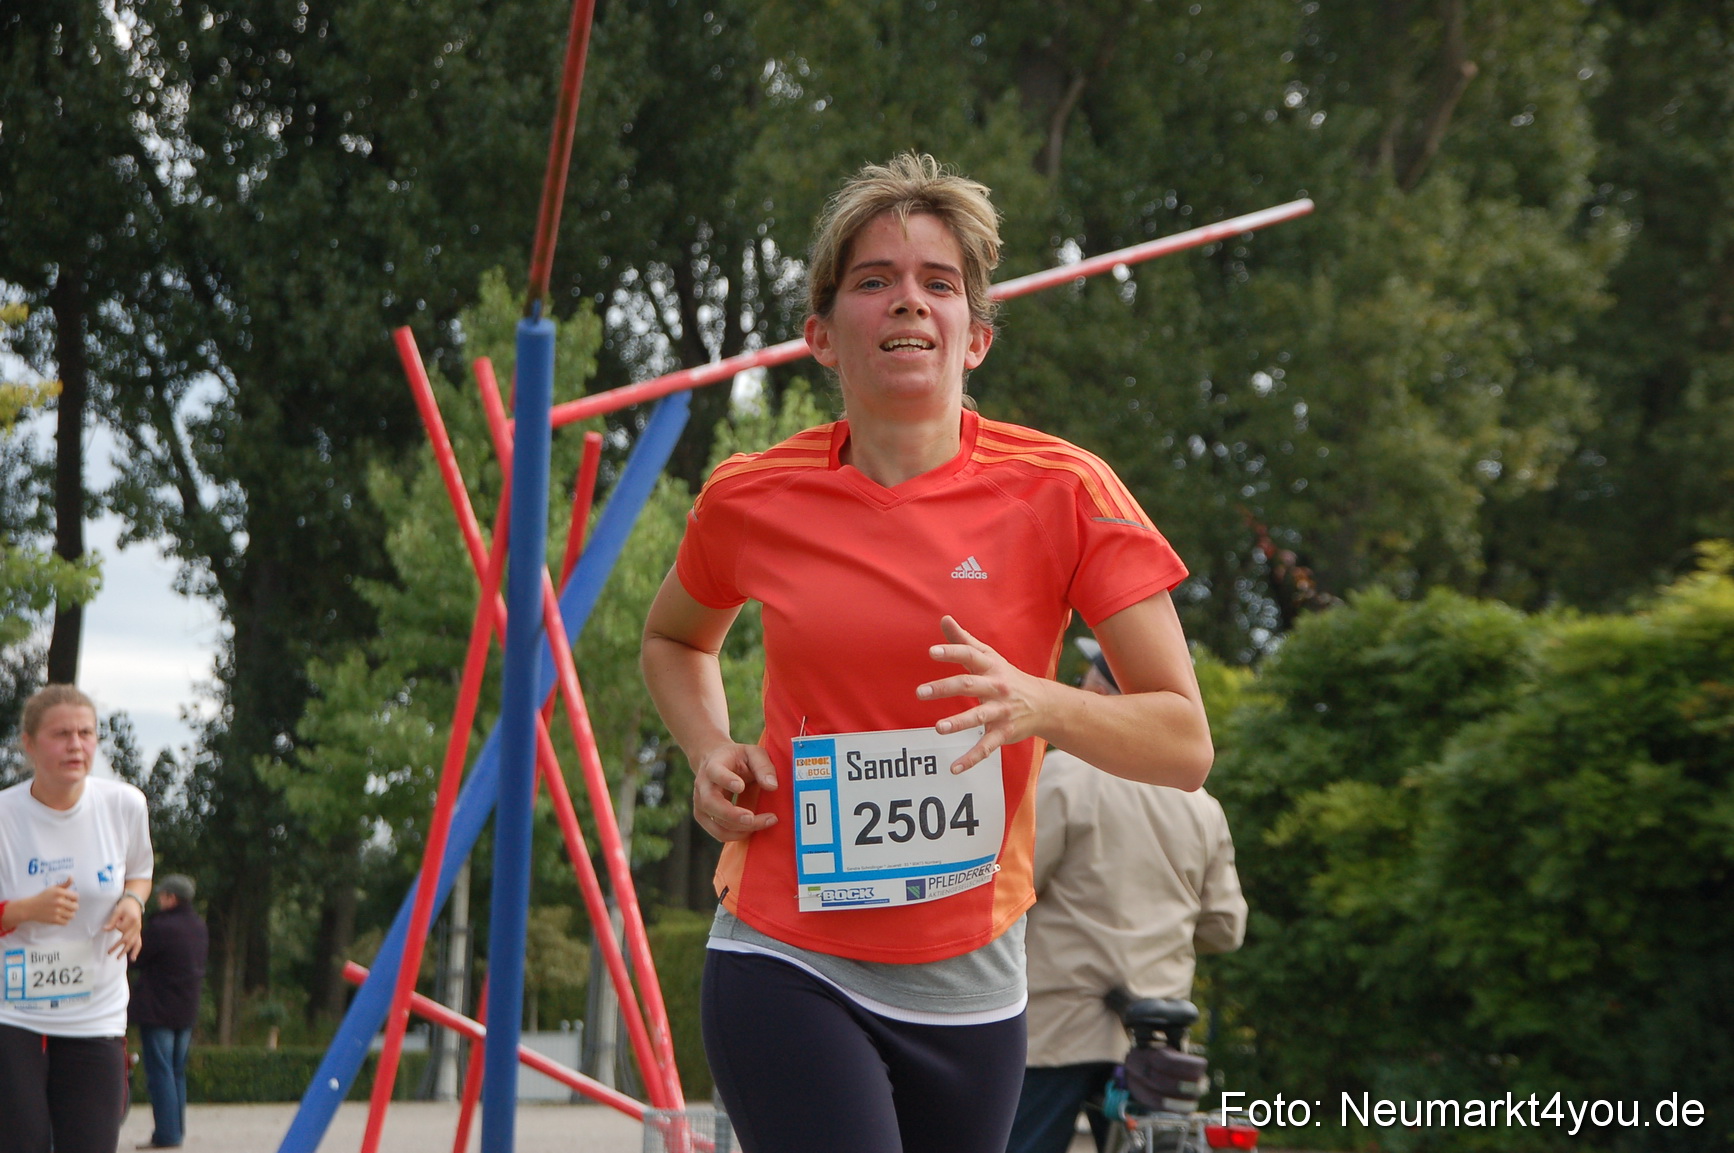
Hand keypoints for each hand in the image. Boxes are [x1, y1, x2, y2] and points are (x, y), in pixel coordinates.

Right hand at [22, 878, 78, 926]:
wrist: (29, 908)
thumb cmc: (42, 897)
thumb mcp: (53, 888)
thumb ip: (64, 884)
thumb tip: (72, 877)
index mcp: (60, 893)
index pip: (76, 897)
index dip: (74, 898)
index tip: (70, 900)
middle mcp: (59, 902)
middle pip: (76, 907)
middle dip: (73, 907)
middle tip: (68, 906)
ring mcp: (56, 911)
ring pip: (72, 915)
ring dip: (69, 914)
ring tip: (65, 912)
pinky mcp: (53, 920)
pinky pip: (66, 922)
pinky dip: (65, 921)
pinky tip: (61, 917)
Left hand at [103, 892, 143, 959]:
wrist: (136, 901)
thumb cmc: (126, 905)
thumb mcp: (118, 910)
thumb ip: (112, 921)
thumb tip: (105, 929)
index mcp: (132, 920)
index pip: (121, 928)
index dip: (116, 927)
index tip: (112, 924)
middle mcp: (137, 926)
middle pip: (127, 939)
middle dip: (118, 946)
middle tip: (109, 953)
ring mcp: (138, 930)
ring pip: (133, 943)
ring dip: (127, 951)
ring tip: (119, 958)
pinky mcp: (138, 932)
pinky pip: (139, 943)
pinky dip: (136, 950)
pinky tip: (133, 957)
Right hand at [691, 742, 778, 842]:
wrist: (716, 762)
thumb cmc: (739, 758)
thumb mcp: (754, 753)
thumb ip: (763, 766)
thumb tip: (772, 786)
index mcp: (713, 764)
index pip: (714, 772)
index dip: (726, 780)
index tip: (741, 787)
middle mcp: (703, 785)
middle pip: (710, 803)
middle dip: (732, 814)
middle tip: (752, 818)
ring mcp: (701, 803)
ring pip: (715, 822)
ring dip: (740, 828)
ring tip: (764, 822)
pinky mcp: (704, 817)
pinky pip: (718, 833)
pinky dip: (737, 835)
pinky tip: (753, 828)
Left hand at [917, 615, 1053, 772]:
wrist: (1044, 704)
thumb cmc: (1007, 676)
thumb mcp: (989, 657)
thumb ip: (964, 640)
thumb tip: (944, 619)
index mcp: (991, 667)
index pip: (970, 657)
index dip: (952, 653)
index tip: (932, 652)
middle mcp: (997, 688)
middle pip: (970, 685)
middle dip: (945, 688)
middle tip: (920, 692)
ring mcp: (1001, 711)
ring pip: (979, 717)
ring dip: (959, 722)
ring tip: (938, 728)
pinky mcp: (1004, 733)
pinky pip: (986, 747)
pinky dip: (971, 759)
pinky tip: (954, 768)